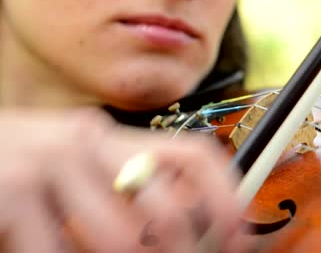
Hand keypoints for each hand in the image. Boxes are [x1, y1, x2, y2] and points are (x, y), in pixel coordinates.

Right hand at [0, 108, 250, 251]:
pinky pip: (56, 251)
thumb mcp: (78, 163)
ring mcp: (48, 164)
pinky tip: (49, 252)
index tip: (240, 233)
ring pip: (120, 241)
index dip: (226, 196)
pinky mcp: (9, 190)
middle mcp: (87, 143)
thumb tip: (187, 217)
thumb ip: (124, 182)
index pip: (192, 154)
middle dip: (181, 251)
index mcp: (111, 137)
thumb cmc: (25, 166)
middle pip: (167, 209)